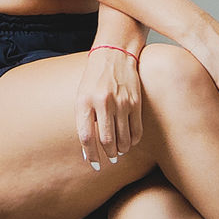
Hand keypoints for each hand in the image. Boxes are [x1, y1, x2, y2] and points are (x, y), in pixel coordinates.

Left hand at [74, 47, 142, 168]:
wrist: (114, 53)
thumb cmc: (94, 77)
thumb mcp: (82, 95)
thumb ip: (84, 120)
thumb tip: (88, 150)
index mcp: (85, 101)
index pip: (87, 137)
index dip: (91, 155)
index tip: (95, 165)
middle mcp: (103, 102)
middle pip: (107, 141)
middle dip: (109, 154)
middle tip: (111, 158)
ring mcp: (121, 102)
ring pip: (124, 139)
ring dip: (122, 150)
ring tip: (120, 151)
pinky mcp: (135, 102)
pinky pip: (136, 130)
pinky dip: (134, 141)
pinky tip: (130, 141)